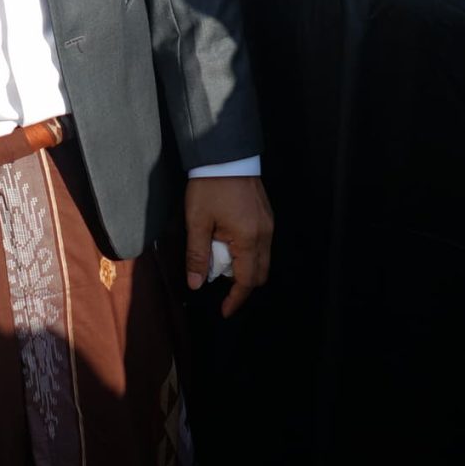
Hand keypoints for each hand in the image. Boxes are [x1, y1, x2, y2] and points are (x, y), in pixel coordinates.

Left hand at [184, 175, 272, 315]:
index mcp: (248, 239)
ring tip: (219, 261)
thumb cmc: (209, 186)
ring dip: (243, 267)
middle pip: (260, 274)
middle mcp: (265, 234)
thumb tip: (195, 284)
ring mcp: (269, 224)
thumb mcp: (197, 222)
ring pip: (262, 259)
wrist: (225, 154)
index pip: (247, 281)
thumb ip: (197, 256)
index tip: (225, 311)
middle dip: (241, 285)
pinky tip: (228, 244)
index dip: (236, 299)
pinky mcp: (267, 216)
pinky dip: (248, 253)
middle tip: (218, 285)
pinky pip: (262, 244)